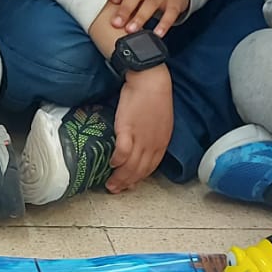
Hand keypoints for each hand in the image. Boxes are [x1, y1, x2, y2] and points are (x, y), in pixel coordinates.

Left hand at [108, 0, 190, 36]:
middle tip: (116, 23)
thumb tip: (101, 20)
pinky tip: (157, 34)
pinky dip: (164, 24)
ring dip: (140, 17)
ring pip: (151, 3)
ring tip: (131, 31)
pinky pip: (170, 13)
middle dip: (125, 9)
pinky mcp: (175, 2)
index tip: (112, 0)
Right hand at [108, 64, 172, 192]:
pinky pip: (122, 152)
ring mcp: (141, 138)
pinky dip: (117, 161)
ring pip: (131, 165)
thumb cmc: (154, 97)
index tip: (131, 184)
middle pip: (140, 170)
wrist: (150, 81)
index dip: (139, 178)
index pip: (151, 167)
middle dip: (128, 183)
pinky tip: (111, 164)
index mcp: (161, 142)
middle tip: (116, 190)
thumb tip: (142, 142)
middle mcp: (153, 144)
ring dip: (120, 178)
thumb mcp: (159, 121)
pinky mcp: (127, 130)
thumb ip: (152, 135)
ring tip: (110, 185)